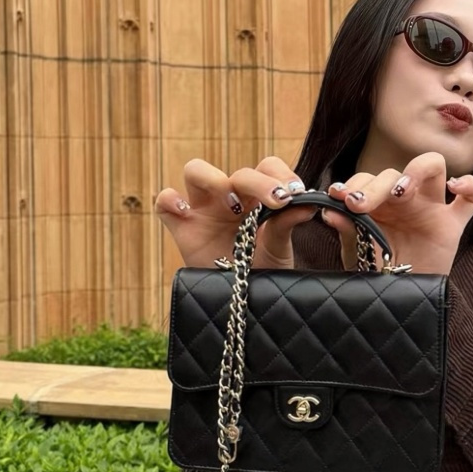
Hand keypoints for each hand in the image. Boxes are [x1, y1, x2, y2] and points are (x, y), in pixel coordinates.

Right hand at [155, 157, 318, 269]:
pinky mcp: (182, 228)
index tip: (294, 193)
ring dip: (213, 179)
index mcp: (257, 198)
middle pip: (237, 172)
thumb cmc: (262, 272)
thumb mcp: (278, 249)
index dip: (280, 174)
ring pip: (195, 171)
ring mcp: (203, 210)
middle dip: (257, 182)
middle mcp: (230, 198)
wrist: (243, 304)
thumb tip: (308, 204)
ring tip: (232, 206)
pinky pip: (164, 202)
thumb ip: (287, 225)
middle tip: (276, 200)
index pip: (266, 168)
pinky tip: (186, 212)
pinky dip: (170, 199)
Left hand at [320, 152, 472, 274]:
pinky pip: (471, 198)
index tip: (339, 197)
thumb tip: (330, 211)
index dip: (354, 184)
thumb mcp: (357, 253)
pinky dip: (469, 185)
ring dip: (415, 170)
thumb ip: (347, 230)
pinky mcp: (452, 226)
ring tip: (399, 192)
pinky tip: (455, 187)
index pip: (368, 178)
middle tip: (359, 203)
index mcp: (378, 203)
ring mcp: (430, 209)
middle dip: (375, 184)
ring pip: (433, 167)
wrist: (399, 304)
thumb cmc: (378, 274)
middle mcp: (404, 200)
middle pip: (394, 173)